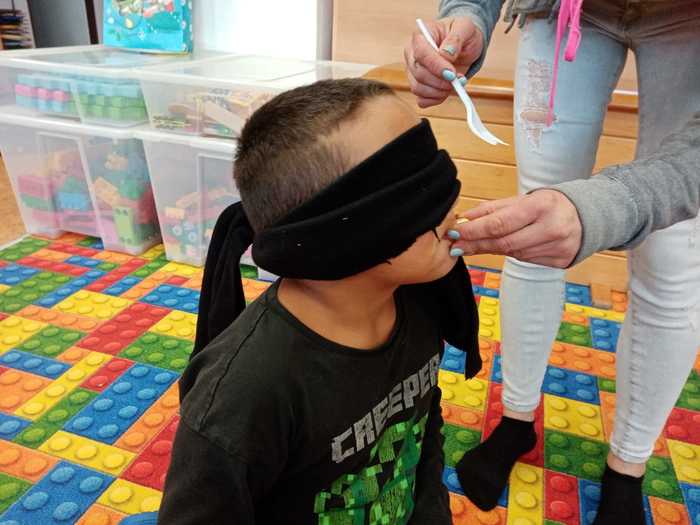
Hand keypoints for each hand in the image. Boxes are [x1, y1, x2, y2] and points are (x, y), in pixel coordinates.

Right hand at [404, 17, 483, 107]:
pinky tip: (447, 91)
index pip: (421, 54)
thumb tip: (446, 54)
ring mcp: (413, 72)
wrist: (464, 46)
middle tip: (458, 80)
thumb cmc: (463, 34)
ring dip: (439, 91)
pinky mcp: (419, 86)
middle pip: (418, 74)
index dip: (435, 66)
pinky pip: (422, 100)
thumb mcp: (466, 28)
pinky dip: (436, 99)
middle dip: (440, 81)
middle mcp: (412, 55)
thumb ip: (456, 39)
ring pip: (418, 88)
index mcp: (420, 37)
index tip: (452, 74)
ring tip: (455, 84)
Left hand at [450, 190, 582, 267]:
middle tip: (456, 245)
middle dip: (476, 244)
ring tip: (475, 244)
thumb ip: (492, 209)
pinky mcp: (559, 262)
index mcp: (541, 207)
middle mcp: (551, 228)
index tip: (455, 233)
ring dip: (491, 249)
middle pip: (503, 242)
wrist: (586, 216)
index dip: (474, 231)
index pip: (499, 223)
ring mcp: (557, 248)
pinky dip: (511, 253)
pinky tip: (505, 246)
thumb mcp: (523, 200)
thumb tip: (464, 219)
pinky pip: (525, 259)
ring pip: (513, 253)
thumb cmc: (549, 205)